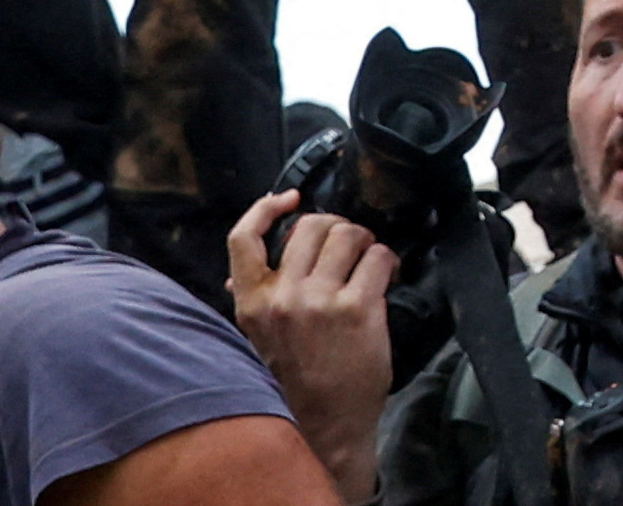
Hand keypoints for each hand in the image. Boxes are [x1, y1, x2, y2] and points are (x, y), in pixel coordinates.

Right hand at [224, 191, 393, 504]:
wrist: (326, 424)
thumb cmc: (296, 380)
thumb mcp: (260, 339)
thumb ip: (252, 301)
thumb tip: (235, 274)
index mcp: (252, 303)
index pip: (242, 238)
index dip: (265, 208)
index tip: (289, 199)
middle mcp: (282, 297)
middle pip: (312, 225)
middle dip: (336, 227)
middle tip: (349, 244)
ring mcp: (320, 301)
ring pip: (349, 233)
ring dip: (365, 241)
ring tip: (369, 261)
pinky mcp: (358, 308)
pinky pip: (379, 257)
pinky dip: (387, 261)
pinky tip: (387, 277)